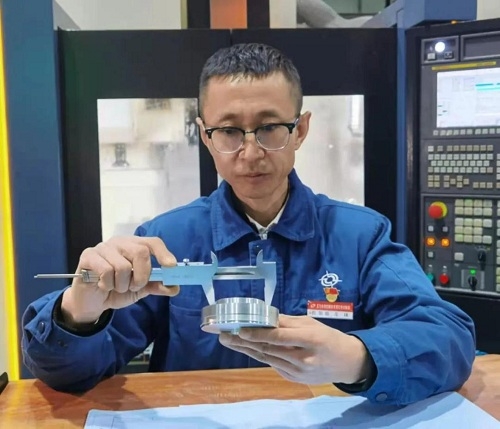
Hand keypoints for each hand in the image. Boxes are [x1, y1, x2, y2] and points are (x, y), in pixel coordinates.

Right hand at [61, 236, 179, 325]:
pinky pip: (106, 271)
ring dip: (122, 285)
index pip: (153, 242)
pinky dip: (108, 284)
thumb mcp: (140, 290)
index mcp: (135, 246)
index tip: (171, 266)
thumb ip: (156, 286)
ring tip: (116, 287)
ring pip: (123, 266)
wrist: (92, 302)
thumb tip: (175, 287)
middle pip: (141, 252)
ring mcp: (103, 247)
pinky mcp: (88, 256)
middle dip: (142, 276)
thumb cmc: (117, 290)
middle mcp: (120, 242)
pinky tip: (103, 285)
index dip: (163, 253)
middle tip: (135, 286)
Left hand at [219, 315, 370, 384]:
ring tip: (229, 341)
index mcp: (310, 340)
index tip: (240, 330)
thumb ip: (288, 322)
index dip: (258, 334)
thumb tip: (265, 316)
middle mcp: (303, 359)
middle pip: (268, 350)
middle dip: (244, 342)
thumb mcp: (312, 324)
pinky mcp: (295, 380)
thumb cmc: (330, 338)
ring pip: (267, 359)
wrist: (348, 363)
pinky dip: (260, 356)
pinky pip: (274, 365)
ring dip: (246, 350)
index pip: (279, 337)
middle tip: (224, 335)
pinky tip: (247, 349)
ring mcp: (298, 372)